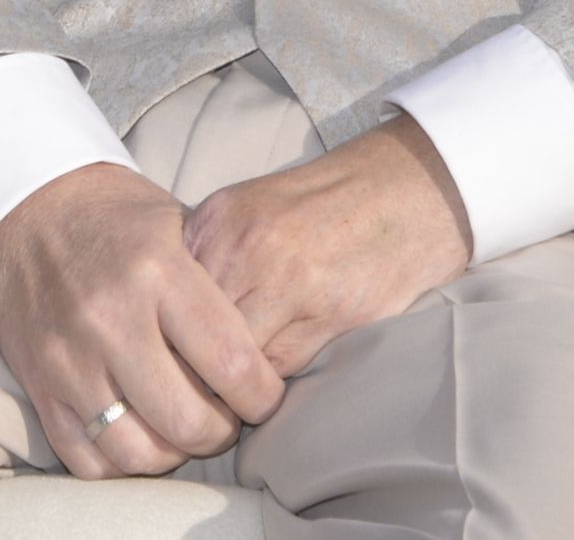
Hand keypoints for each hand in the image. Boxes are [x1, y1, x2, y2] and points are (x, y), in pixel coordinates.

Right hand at [0, 164, 284, 477]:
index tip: (264, 394)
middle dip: (222, 432)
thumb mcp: (179, 223)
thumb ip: (219, 284)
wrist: (28, 205)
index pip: (231, 362)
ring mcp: (68, 358)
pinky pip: (87, 460)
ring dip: (173, 453)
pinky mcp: (38, 385)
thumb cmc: (118, 216)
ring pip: (138, 453)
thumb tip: (269, 345)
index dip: (262, 395)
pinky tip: (139, 434)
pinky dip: (122, 462)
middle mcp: (110, 319)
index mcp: (157, 271)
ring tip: (183, 428)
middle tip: (226, 416)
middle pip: (188, 421)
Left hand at [181, 119, 472, 377]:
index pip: (163, 301)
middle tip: (197, 384)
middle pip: (189, 335)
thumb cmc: (329, 204)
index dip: (163, 339)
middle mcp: (244, 249)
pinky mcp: (330, 313)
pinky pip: (279, 370)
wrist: (411, 187)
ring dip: (232, 383)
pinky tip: (277, 372)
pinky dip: (273, 381)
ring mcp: (287, 281)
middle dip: (191, 367)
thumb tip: (167, 322)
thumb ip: (210, 257)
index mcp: (218, 221)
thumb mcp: (252, 211)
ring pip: (232, 361)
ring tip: (237, 385)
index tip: (167, 359)